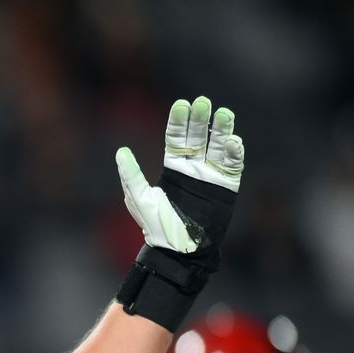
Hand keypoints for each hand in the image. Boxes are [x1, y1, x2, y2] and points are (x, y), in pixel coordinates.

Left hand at [117, 96, 242, 252]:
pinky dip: (233, 152)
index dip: (179, 120)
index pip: (177, 137)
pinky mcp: (227, 185)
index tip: (181, 104)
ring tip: (224, 113)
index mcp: (172, 166)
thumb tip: (120, 151)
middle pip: (198, 136)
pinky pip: (232, 164)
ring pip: (218, 145)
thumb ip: (131, 175)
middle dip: (200, 119)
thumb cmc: (156, 226)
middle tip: (202, 102)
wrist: (179, 249)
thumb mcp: (140, 198)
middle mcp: (193, 167)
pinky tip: (232, 141)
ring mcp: (211, 174)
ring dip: (222, 129)